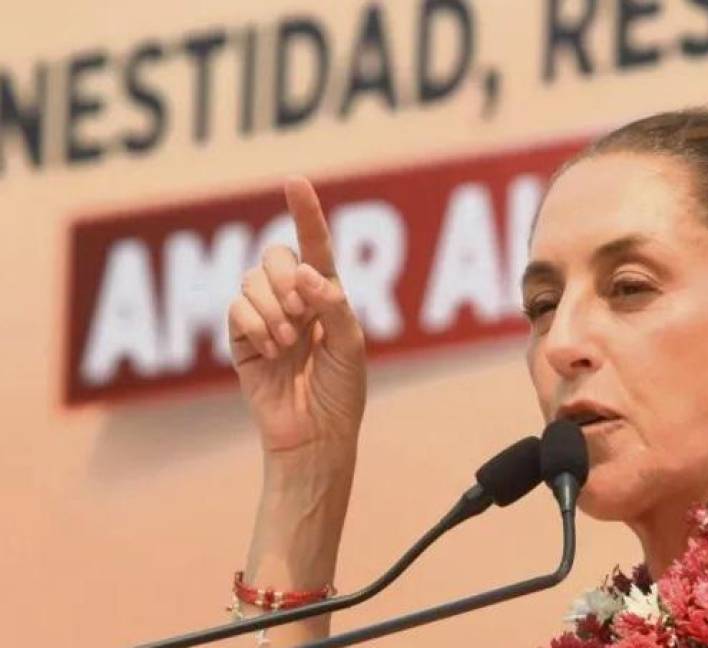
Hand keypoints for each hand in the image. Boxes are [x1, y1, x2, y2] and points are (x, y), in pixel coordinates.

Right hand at [228, 177, 366, 454]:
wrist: (316, 435)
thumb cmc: (342, 392)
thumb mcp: (351, 347)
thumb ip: (333, 306)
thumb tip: (307, 273)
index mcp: (327, 295)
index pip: (315, 245)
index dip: (305, 212)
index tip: (295, 181)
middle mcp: (294, 299)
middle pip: (276, 255)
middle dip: (286, 276)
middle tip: (302, 312)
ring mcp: (265, 317)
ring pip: (252, 279)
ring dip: (273, 306)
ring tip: (289, 342)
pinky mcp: (241, 339)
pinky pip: (235, 307)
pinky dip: (255, 323)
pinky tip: (271, 349)